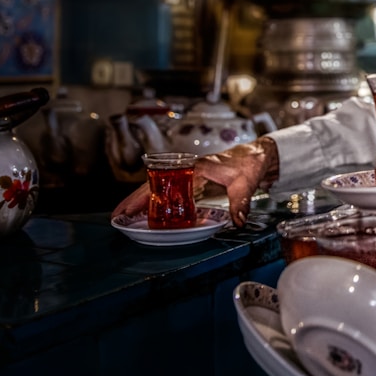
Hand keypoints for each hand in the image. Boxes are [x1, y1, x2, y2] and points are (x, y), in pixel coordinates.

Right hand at [109, 138, 274, 226]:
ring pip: (159, 188)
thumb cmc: (249, 163)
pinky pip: (170, 192)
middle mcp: (188, 170)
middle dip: (134, 200)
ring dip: (142, 201)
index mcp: (195, 167)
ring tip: (125, 216)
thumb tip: (237, 221)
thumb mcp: (245, 182)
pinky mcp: (194, 182)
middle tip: (117, 216)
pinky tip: (149, 213)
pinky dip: (157, 201)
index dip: (145, 195)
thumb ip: (240, 202)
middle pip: (154, 185)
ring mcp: (189, 175)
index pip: (163, 181)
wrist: (258, 155)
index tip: (130, 209)